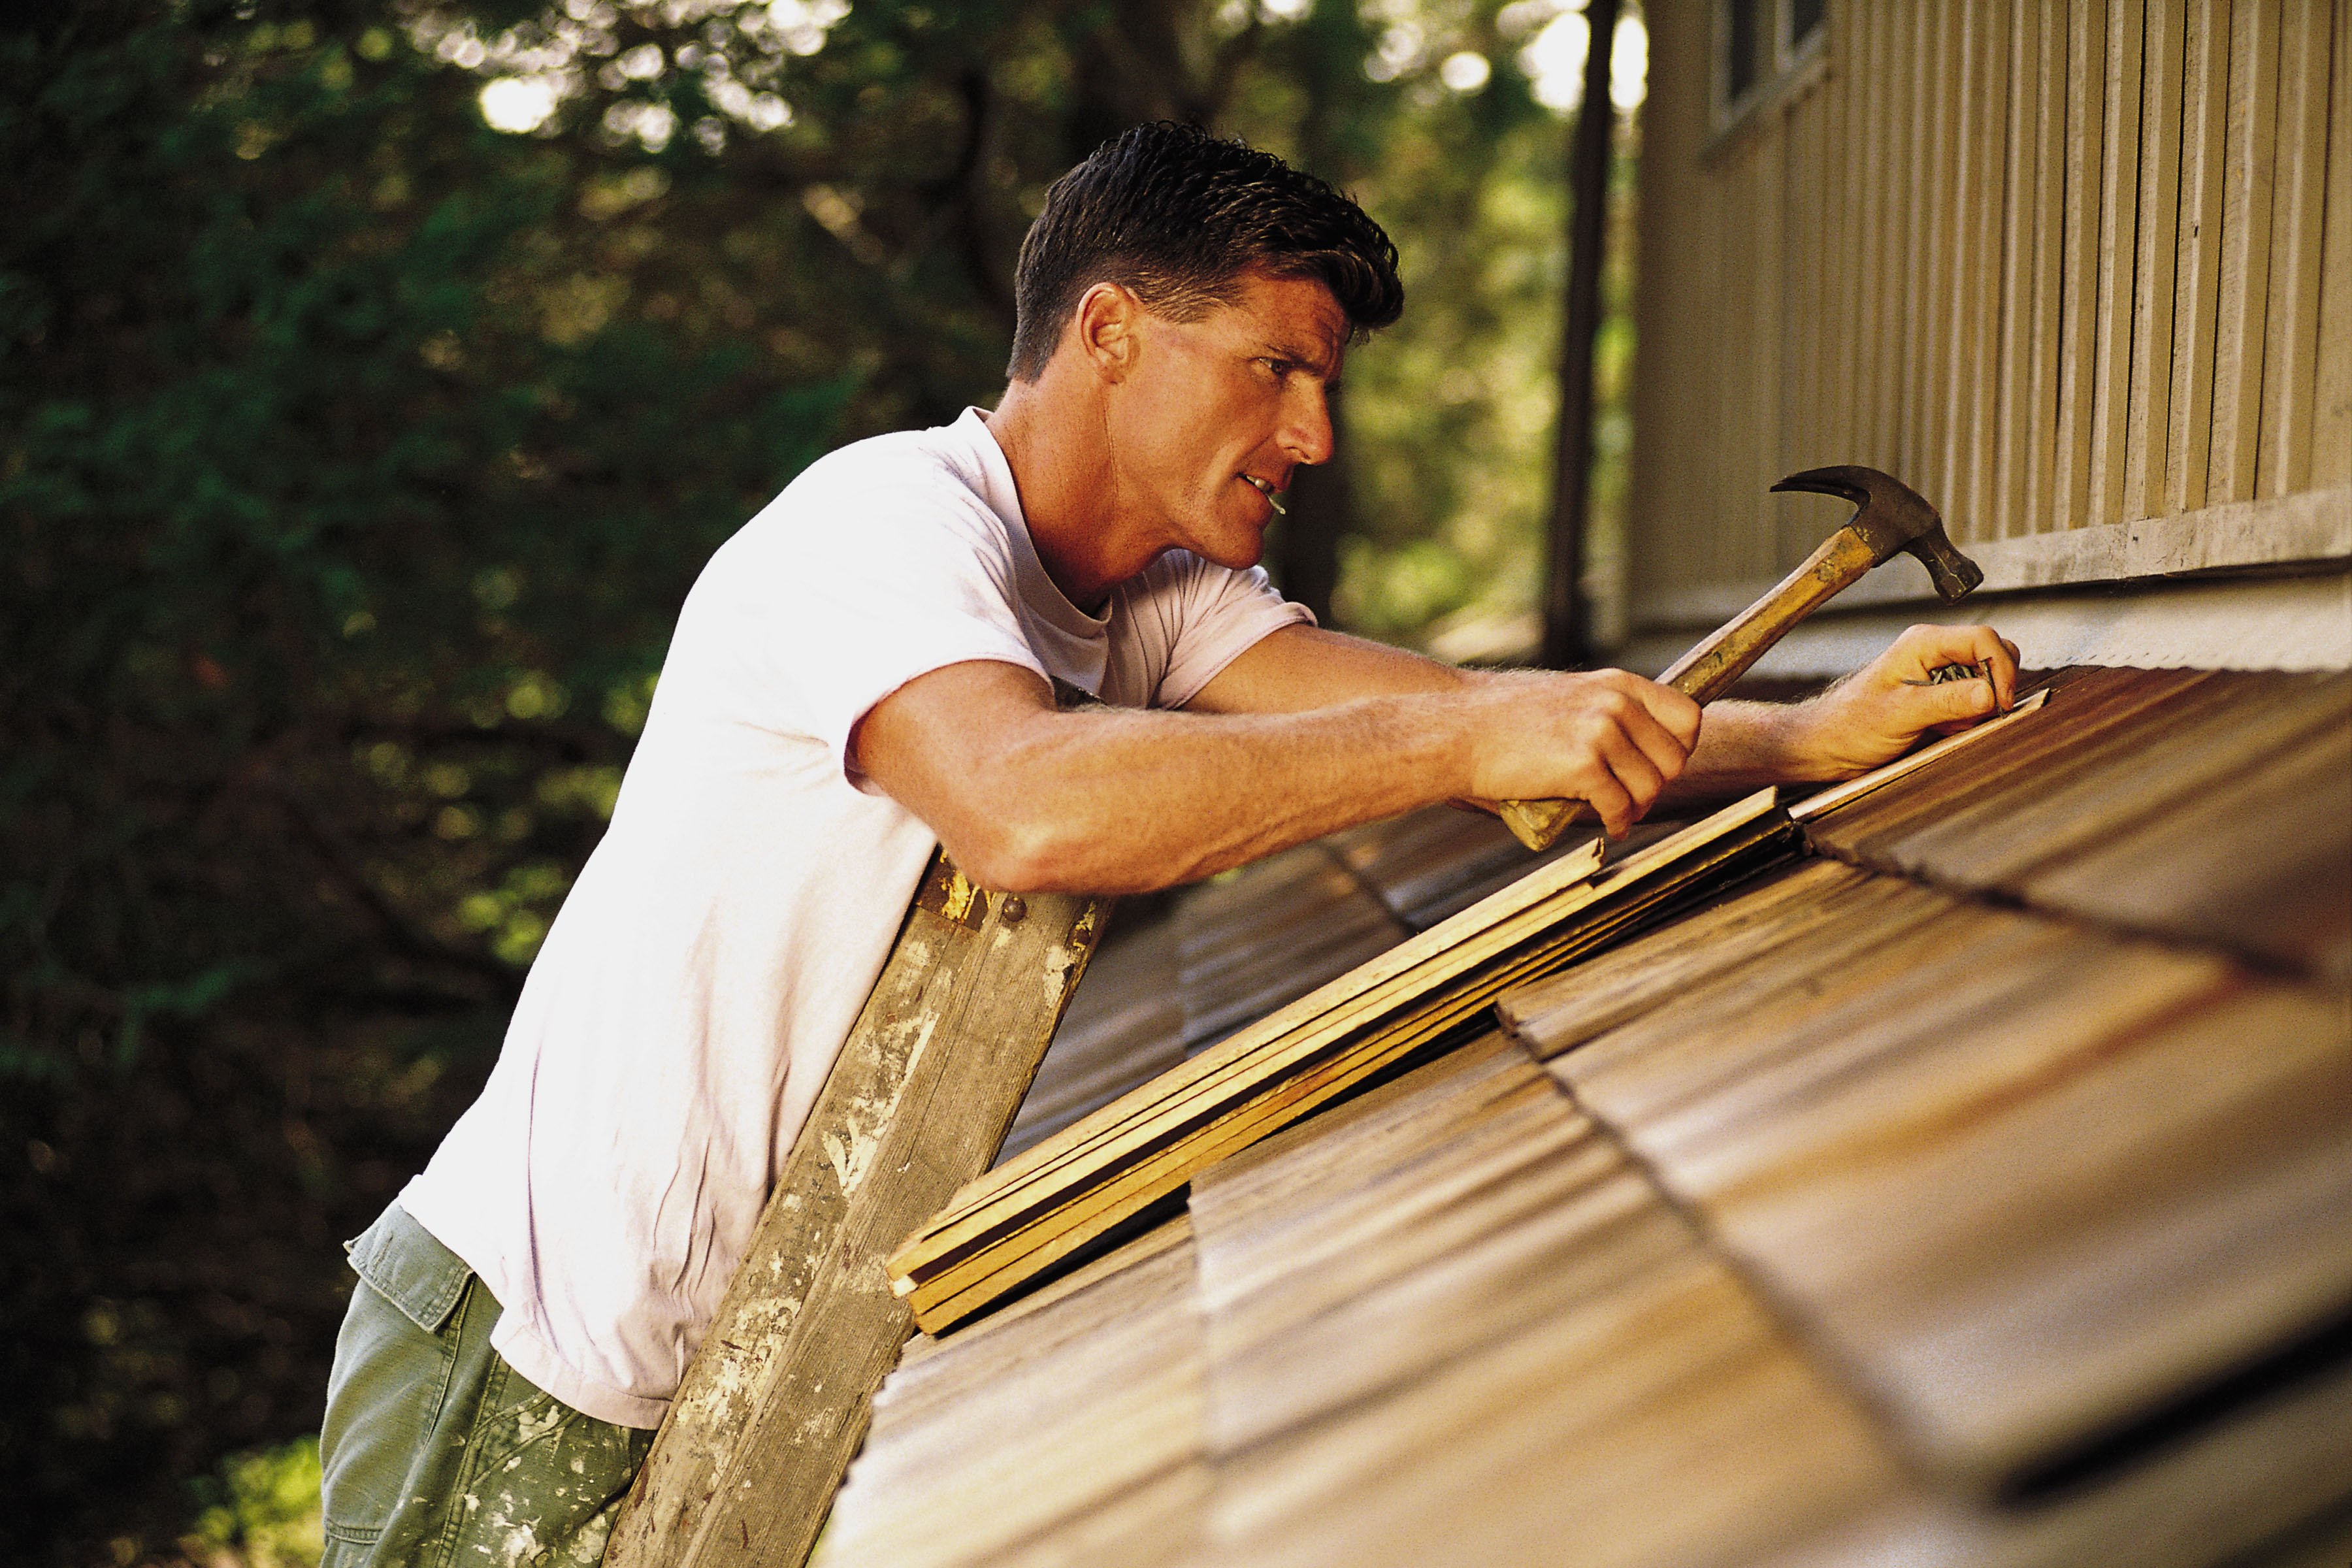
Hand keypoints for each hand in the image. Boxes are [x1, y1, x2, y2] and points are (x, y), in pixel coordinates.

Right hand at [1461, 669, 1701, 838]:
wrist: (1459, 731)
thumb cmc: (1504, 719)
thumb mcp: (1568, 696)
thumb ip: (1607, 709)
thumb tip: (1641, 742)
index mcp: (1618, 683)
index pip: (1688, 715)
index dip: (1680, 748)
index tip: (1659, 765)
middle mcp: (1615, 703)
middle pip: (1674, 758)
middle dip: (1657, 784)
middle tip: (1634, 797)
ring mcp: (1600, 733)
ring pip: (1650, 786)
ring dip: (1637, 807)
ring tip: (1618, 812)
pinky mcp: (1583, 766)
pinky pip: (1620, 806)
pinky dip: (1618, 822)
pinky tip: (1609, 825)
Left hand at [1785, 623, 2021, 778]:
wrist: (1829, 746)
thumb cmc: (1850, 725)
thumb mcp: (1901, 714)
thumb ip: (1947, 702)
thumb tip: (1990, 694)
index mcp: (1924, 643)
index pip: (1984, 639)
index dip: (2001, 669)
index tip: (2002, 702)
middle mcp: (1934, 653)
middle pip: (1992, 657)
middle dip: (1994, 689)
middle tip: (1972, 717)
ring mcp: (1938, 675)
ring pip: (1986, 683)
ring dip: (1979, 709)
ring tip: (1946, 727)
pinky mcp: (1939, 697)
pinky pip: (1973, 703)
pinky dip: (1968, 720)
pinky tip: (1942, 732)